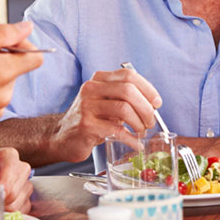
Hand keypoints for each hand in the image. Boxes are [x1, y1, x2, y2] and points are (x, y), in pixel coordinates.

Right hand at [45, 66, 160, 161]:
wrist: (62, 137)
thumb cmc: (90, 119)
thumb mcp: (107, 102)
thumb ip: (126, 98)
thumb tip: (153, 104)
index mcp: (99, 79)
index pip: (129, 75)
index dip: (148, 89)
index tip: (157, 103)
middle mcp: (91, 89)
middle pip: (128, 90)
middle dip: (146, 108)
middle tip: (150, 121)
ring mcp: (87, 106)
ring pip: (124, 109)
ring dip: (139, 123)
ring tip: (142, 131)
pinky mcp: (86, 126)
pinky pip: (116, 131)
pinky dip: (131, 139)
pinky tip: (136, 144)